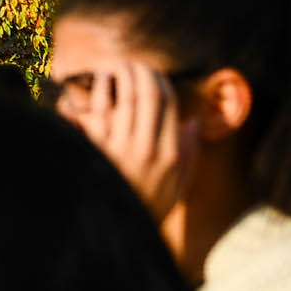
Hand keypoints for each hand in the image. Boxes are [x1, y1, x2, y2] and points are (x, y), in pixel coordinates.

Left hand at [68, 58, 195, 218]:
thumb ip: (188, 153)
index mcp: (171, 154)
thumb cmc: (148, 204)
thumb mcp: (177, 185)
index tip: (155, 73)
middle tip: (135, 64)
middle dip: (143, 72)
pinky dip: (103, 90)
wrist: (116, 226)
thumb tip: (192, 121)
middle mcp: (149, 148)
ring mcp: (122, 148)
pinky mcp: (98, 148)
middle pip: (150, 95)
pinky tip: (102, 80)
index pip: (171, 106)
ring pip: (127, 98)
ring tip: (119, 66)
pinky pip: (101, 110)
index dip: (163, 82)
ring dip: (123, 75)